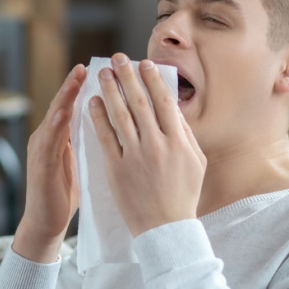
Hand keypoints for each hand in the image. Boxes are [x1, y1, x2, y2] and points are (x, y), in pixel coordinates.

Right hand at [14, 64, 85, 262]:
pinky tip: (62, 115)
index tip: (97, 70)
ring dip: (63, 99)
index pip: (72, 106)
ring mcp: (40, 151)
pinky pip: (47, 143)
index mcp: (59, 136)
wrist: (46, 223)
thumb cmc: (66, 193)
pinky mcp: (39, 166)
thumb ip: (88, 140)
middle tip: (84, 67)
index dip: (82, 88)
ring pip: (53, 118)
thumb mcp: (81, 160)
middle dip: (72, 85)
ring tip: (74, 81)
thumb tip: (111, 121)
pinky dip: (54, 127)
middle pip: (61, 106)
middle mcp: (46, 138)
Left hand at [88, 53, 206, 235]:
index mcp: (178, 142)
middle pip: (139, 103)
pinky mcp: (117, 169)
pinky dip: (98, 117)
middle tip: (118, 58)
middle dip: (127, 77)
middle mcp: (157, 145)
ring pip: (120, 116)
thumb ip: (185, 134)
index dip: (152, 80)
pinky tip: (92, 102)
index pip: (163, 102)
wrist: (165, 229)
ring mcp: (135, 157)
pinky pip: (105, 138)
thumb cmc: (183, 195)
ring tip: (102, 74)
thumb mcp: (195, 162)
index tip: (144, 63)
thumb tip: (174, 108)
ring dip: (110, 91)